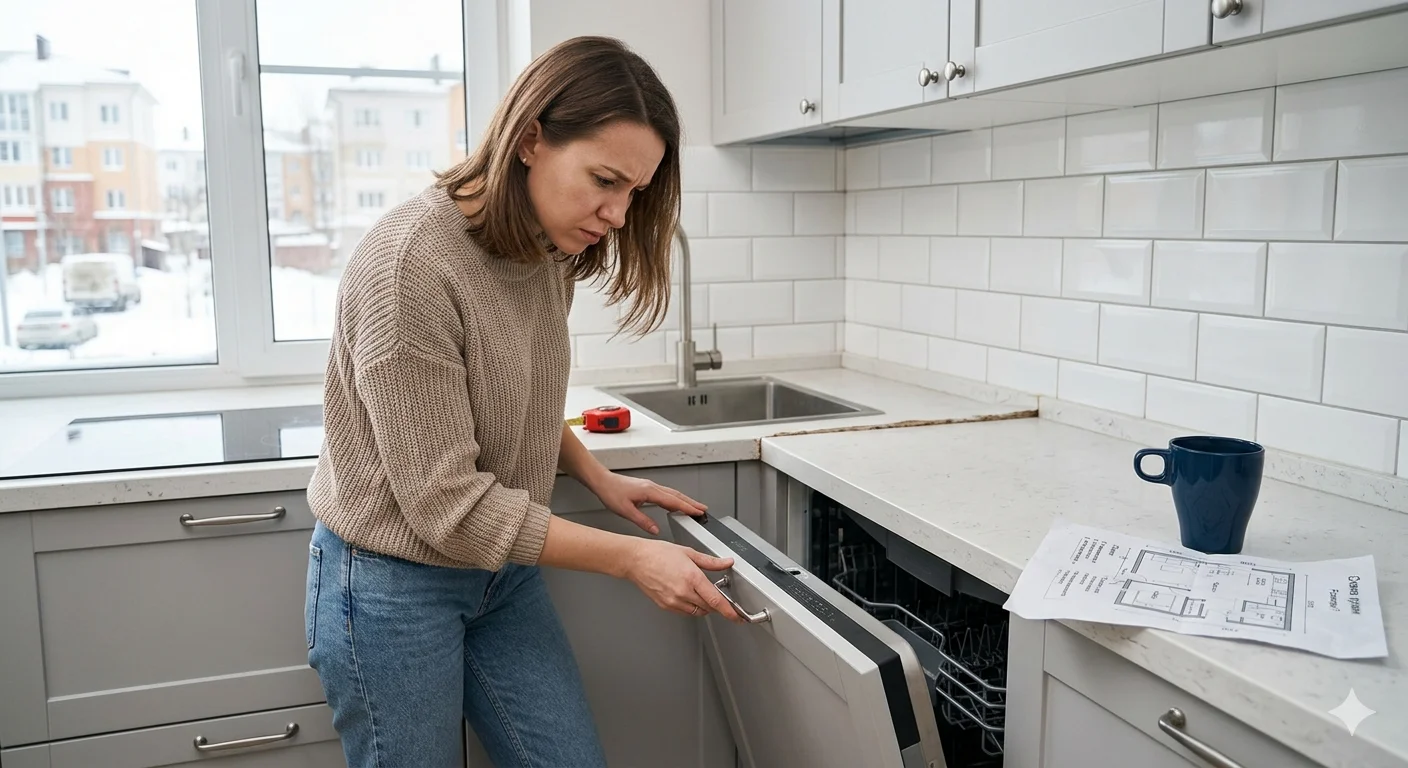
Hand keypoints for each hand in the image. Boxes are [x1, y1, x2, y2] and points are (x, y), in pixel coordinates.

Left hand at [590, 471, 706, 534]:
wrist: (602, 481)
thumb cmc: (611, 492)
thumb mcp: (625, 511)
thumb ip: (642, 521)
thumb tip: (655, 530)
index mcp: (649, 491)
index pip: (673, 501)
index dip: (687, 507)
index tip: (698, 512)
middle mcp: (652, 487)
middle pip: (677, 495)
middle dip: (691, 503)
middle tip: (703, 509)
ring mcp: (650, 486)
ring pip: (672, 493)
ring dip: (685, 500)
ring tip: (694, 507)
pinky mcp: (647, 487)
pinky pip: (666, 493)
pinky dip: (675, 498)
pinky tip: (675, 504)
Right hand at [624, 539, 742, 621]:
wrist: (636, 560)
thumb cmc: (658, 553)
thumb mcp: (688, 553)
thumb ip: (711, 561)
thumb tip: (726, 562)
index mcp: (692, 577)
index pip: (715, 600)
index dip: (728, 611)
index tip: (736, 616)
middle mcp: (683, 592)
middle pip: (708, 607)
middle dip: (716, 604)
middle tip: (716, 595)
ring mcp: (673, 601)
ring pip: (697, 611)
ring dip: (704, 606)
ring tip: (699, 592)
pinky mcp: (666, 606)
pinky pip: (685, 612)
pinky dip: (691, 607)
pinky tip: (687, 595)